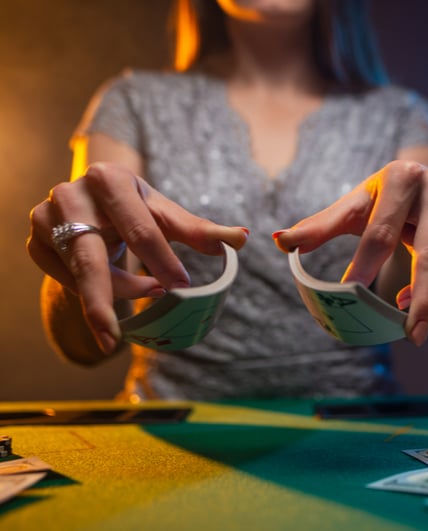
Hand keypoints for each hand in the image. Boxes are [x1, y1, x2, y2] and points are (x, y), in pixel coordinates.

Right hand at [27, 162, 248, 352]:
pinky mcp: (36, 244)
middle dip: (112, 297)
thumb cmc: (137, 208)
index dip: (163, 260)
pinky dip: (93, 291)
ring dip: (116, 293)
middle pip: (91, 258)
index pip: (141, 229)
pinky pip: (66, 282)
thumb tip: (242, 239)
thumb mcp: (167, 215)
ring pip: (82, 275)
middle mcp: (70, 195)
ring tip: (149, 290)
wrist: (93, 201)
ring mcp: (46, 220)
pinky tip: (114, 284)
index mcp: (109, 178)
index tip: (183, 287)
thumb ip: (201, 230)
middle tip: (117, 337)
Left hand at [272, 160, 427, 345]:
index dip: (365, 264)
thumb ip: (318, 227)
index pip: (381, 230)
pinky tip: (424, 289)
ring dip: (426, 291)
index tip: (353, 294)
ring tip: (406, 313)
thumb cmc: (379, 202)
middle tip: (411, 334)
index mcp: (402, 175)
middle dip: (420, 296)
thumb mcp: (351, 210)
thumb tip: (278, 241)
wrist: (421, 186)